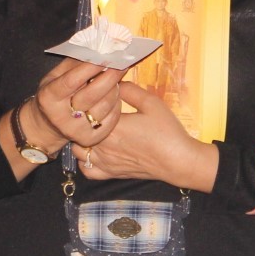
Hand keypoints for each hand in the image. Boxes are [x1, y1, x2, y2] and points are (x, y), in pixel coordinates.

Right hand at [34, 59, 124, 149]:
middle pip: (91, 95)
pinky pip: (111, 120)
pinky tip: (113, 98)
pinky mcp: (89, 140)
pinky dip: (116, 106)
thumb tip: (99, 50)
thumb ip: (74, 62)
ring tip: (116, 81)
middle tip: (120, 65)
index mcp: (49, 97)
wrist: (47, 125)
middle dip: (109, 77)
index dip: (90, 67)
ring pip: (104, 108)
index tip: (105, 55)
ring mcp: (75, 131)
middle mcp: (60, 117)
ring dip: (114, 91)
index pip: (72, 80)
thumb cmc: (55, 94)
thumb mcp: (55, 76)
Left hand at [75, 84, 217, 188]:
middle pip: (78, 131)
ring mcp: (105, 162)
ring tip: (91, 131)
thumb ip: (129, 89)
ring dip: (80, 140)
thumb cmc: (166, 131)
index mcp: (110, 126)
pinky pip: (86, 169)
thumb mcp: (151, 102)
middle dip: (80, 121)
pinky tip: (93, 152)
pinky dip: (84, 161)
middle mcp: (102, 145)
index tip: (92, 96)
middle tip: (89, 112)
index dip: (87, 103)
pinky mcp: (110, 174)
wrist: (178, 160)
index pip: (86, 111)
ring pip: (77, 151)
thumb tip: (113, 81)